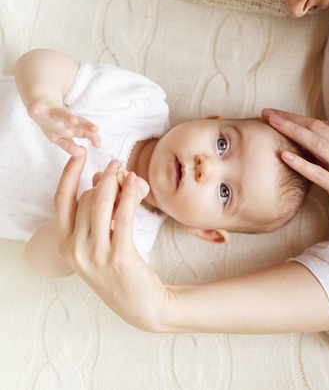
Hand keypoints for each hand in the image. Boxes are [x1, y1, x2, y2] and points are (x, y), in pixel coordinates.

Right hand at [28, 102, 99, 156]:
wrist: (40, 103)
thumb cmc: (55, 123)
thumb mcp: (64, 135)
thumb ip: (72, 146)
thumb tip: (81, 154)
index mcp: (71, 127)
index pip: (84, 132)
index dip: (92, 137)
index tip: (99, 144)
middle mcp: (64, 120)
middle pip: (77, 123)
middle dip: (85, 126)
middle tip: (95, 129)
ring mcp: (52, 112)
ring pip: (61, 114)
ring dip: (67, 117)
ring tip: (74, 120)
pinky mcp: (39, 106)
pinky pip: (37, 108)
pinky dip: (36, 109)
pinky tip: (35, 109)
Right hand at [54, 155, 170, 329]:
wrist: (138, 303)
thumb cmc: (118, 267)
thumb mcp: (100, 239)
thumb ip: (97, 210)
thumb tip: (100, 179)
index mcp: (65, 244)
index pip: (62, 201)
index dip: (69, 174)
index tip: (78, 154)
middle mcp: (74, 249)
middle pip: (87, 199)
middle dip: (105, 179)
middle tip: (118, 166)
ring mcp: (94, 254)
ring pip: (103, 204)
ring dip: (116, 182)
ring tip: (126, 170)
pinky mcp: (118, 256)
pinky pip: (123, 217)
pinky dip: (129, 196)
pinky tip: (136, 183)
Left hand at [262, 108, 328, 235]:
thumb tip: (315, 146)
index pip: (323, 124)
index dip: (299, 117)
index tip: (279, 113)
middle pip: (316, 127)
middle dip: (290, 118)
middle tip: (268, 113)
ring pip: (316, 144)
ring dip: (291, 130)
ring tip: (271, 123)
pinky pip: (318, 173)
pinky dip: (300, 163)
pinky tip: (284, 155)